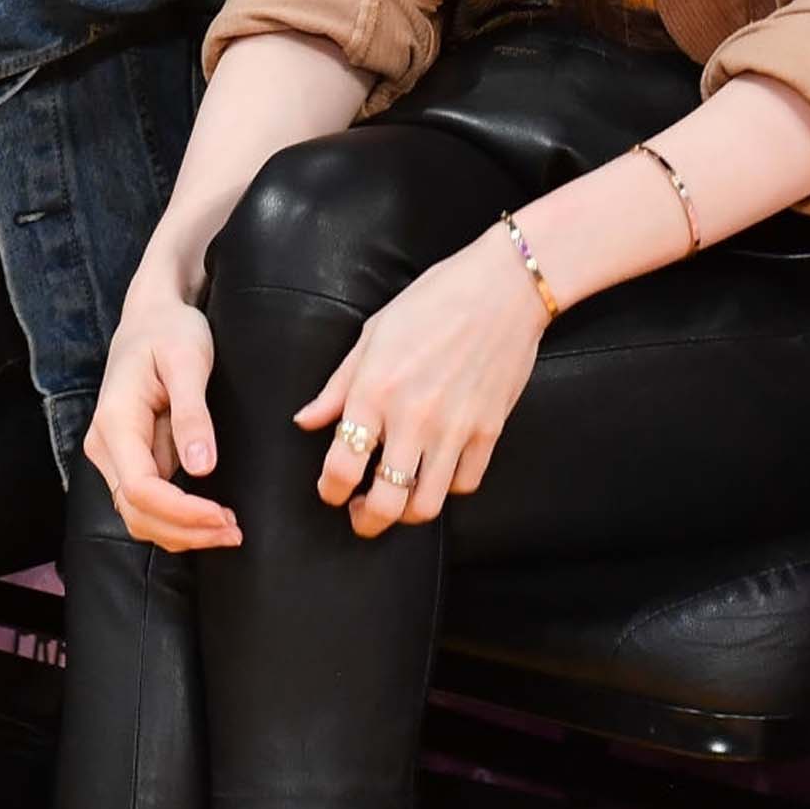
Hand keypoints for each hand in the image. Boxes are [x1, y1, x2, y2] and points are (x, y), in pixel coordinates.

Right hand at [84, 279, 241, 552]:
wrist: (152, 316)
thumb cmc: (170, 330)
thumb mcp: (188, 361)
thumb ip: (192, 414)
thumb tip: (201, 468)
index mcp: (115, 421)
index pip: (140, 489)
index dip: (181, 513)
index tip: (224, 517)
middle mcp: (106, 445)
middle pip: (135, 512)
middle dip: (185, 532)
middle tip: (235, 532)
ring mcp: (114, 455)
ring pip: (138, 515)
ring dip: (181, 532)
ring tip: (229, 529)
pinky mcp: (130, 459)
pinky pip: (148, 502)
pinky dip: (177, 519)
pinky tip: (211, 517)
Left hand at [296, 225, 547, 537]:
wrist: (504, 287)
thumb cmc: (435, 299)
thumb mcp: (374, 332)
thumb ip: (338, 385)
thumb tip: (305, 421)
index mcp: (375, 391)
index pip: (342, 466)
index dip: (330, 491)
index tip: (331, 490)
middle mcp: (413, 418)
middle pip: (386, 503)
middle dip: (367, 521)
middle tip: (361, 513)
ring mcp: (455, 429)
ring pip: (427, 505)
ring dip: (407, 512)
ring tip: (398, 500)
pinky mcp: (489, 431)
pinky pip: (466, 484)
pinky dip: (449, 488)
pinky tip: (438, 472)